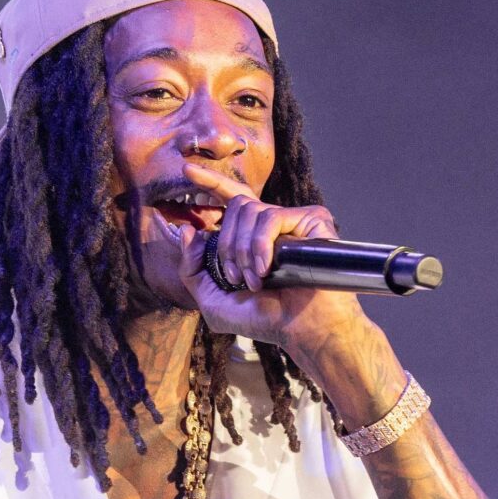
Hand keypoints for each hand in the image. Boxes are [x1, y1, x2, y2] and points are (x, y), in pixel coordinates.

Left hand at [163, 160, 366, 354]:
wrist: (300, 329)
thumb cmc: (263, 319)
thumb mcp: (213, 300)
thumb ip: (192, 268)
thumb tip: (189, 230)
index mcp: (250, 236)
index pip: (229, 198)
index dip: (209, 181)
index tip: (186, 170)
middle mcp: (271, 224)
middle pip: (235, 205)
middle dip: (226, 244)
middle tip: (235, 276)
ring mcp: (292, 220)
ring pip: (250, 209)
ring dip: (243, 250)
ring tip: (254, 279)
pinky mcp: (311, 219)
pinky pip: (271, 217)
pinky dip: (261, 244)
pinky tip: (266, 269)